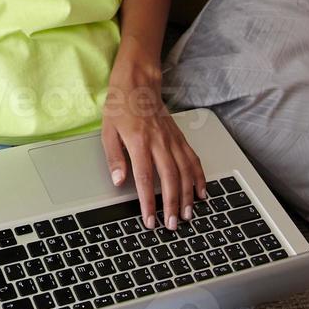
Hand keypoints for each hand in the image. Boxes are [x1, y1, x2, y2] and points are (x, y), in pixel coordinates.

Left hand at [100, 63, 206, 229]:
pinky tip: (201, 192)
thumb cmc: (120, 107)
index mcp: (138, 141)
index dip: (148, 202)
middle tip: (173, 224)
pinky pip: (193, 159)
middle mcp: (159, 141)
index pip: (144, 178)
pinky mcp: (180, 137)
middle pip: (170, 178)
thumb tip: (118, 181)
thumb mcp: (107, 131)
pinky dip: (199, 177)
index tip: (150, 219)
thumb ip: (114, 157)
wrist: (138, 84)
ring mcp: (172, 139)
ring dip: (188, 196)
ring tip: (188, 215)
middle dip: (173, 204)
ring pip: (185, 172)